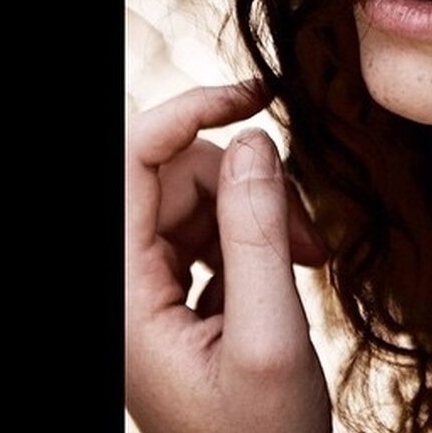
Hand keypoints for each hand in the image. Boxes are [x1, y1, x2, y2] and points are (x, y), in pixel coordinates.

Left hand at [125, 81, 331, 432]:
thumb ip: (258, 231)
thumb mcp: (269, 335)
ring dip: (260, 209)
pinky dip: (258, 234)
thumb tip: (252, 141)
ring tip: (309, 255)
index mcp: (122, 293)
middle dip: (245, 179)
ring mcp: (147, 290)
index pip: (133, 162)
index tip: (254, 96)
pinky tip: (291, 266)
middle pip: (173, 177)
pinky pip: (212, 229)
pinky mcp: (175, 295)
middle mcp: (125, 283)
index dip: (189, 112)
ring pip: (198, 198)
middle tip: (307, 229)